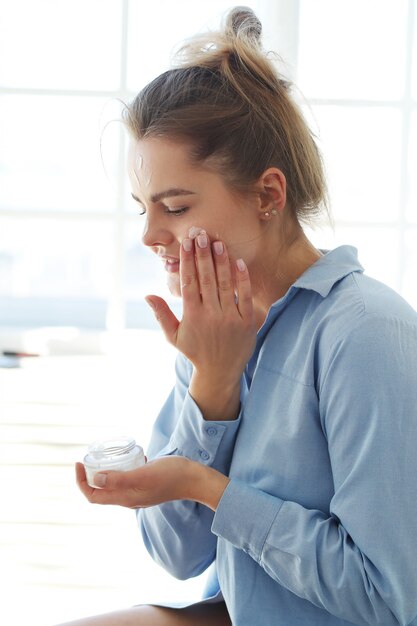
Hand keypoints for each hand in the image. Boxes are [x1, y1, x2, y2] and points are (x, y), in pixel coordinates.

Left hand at [75, 457, 228, 510]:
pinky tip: (130, 456)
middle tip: (88, 459)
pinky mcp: (147, 484)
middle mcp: (129, 498)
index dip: (81, 482)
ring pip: (114, 485)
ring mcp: (139, 492)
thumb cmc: (172, 476)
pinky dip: (121, 469)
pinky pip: (127, 478)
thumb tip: (95, 478)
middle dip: (89, 477)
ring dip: (104, 473)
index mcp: (125, 498)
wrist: (196, 480)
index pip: (94, 496)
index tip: (79, 463)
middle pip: (101, 492)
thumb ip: (119, 479)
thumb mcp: (143, 474)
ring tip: (104, 456)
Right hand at [146, 233, 256, 419]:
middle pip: (206, 278)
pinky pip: (244, 296)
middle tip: (201, 234)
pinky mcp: (246, 322)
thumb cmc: (195, 352)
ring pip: (224, 283)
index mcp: (192, 316)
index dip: (187, 261)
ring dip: (221, 261)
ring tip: (217, 242)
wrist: (220, 373)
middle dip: (203, 254)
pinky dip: (242, 278)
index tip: (186, 243)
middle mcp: (211, 315)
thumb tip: (148, 295)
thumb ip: (162, 315)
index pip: (189, 282)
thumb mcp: (174, 336)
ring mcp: (230, 318)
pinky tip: (238, 262)